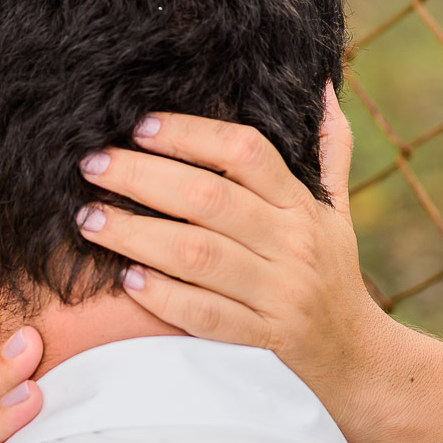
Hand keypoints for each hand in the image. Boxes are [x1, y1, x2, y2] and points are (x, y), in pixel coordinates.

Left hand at [74, 84, 386, 427]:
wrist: (354, 355)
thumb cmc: (329, 269)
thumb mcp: (337, 209)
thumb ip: (329, 149)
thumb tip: (325, 86)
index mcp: (302, 205)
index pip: (246, 152)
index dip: (190, 134)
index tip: (140, 125)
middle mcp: (292, 244)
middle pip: (208, 199)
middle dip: (142, 177)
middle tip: (91, 166)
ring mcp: (278, 293)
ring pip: (197, 255)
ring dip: (136, 234)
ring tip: (89, 219)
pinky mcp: (261, 337)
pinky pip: (206, 315)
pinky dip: (164, 296)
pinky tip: (127, 280)